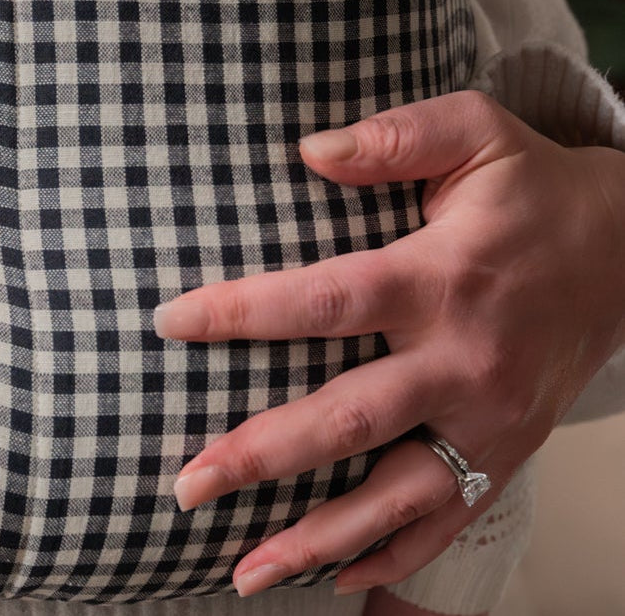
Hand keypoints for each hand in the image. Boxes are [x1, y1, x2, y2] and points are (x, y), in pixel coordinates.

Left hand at [153, 90, 624, 595]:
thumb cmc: (531, 186)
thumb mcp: (473, 130)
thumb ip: (392, 135)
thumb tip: (307, 150)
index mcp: (442, 275)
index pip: (326, 300)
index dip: (244, 313)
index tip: (170, 322)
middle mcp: (463, 359)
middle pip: (350, 418)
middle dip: (262, 455)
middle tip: (187, 482)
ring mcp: (489, 419)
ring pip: (396, 494)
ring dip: (317, 536)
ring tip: (241, 568)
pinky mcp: (507, 451)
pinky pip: (449, 520)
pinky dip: (393, 558)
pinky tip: (335, 580)